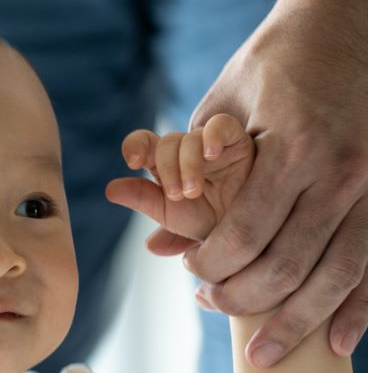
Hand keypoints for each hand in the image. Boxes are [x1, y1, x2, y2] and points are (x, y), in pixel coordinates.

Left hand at [106, 114, 254, 311]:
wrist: (263, 244)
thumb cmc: (222, 233)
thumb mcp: (181, 218)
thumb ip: (149, 202)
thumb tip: (109, 189)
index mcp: (174, 165)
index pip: (147, 143)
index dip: (136, 145)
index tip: (132, 161)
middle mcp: (195, 153)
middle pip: (168, 141)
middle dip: (165, 167)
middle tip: (177, 195)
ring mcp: (222, 147)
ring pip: (191, 137)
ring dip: (185, 164)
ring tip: (192, 192)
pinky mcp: (250, 143)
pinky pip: (223, 127)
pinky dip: (211, 136)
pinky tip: (209, 156)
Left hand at [146, 0, 367, 366]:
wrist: (348, 22)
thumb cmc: (272, 64)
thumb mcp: (220, 108)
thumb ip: (188, 178)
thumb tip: (155, 246)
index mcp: (294, 147)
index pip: (245, 235)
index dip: (212, 268)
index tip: (192, 276)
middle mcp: (342, 171)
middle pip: (290, 266)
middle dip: (245, 301)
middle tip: (212, 308)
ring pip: (340, 276)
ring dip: (300, 323)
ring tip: (265, 353)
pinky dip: (360, 309)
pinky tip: (339, 344)